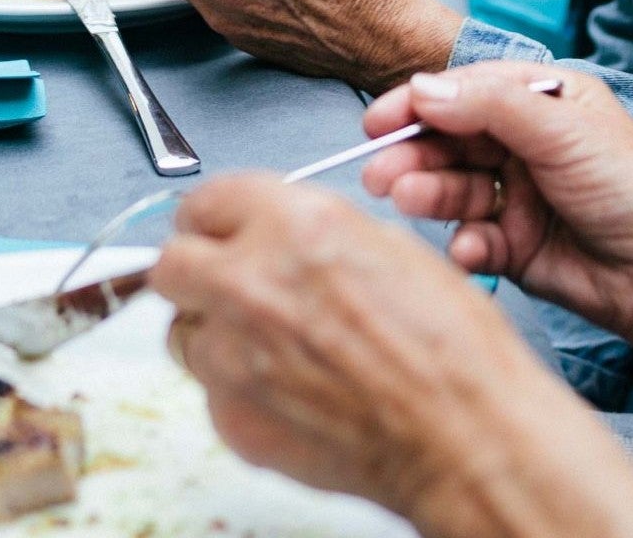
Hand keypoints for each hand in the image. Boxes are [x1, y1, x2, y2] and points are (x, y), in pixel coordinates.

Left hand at [149, 175, 632, 537]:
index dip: (212, 216)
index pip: (205, 199)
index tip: (213, 228)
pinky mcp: (231, 416)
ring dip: (212, 331)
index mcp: (294, 226)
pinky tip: (286, 388)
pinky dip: (236, 387)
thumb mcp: (390, 248)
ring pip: (181, 331)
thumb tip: (278, 234)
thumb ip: (314, 233)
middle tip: (221, 279)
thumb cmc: (448, 350)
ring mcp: (233, 355)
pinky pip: (209, 390)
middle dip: (195, 268)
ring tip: (265, 344)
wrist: (462, 433)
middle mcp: (251, 283)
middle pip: (170, 263)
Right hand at [361, 62, 632, 409]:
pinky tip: (470, 248)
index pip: (468, 91)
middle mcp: (527, 144)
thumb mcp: (563, 132)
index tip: (379, 120)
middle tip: (380, 172)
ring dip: (428, 195)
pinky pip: (472, 238)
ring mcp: (519, 196)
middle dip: (414, 155)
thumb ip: (491, 107)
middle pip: (451, 142)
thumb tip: (424, 88)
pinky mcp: (515, 246)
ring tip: (408, 201)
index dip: (420, 103)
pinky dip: (464, 243)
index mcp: (545, 101)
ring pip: (454, 189)